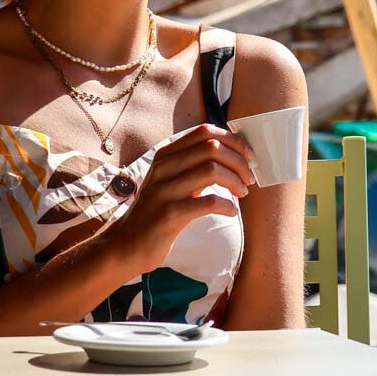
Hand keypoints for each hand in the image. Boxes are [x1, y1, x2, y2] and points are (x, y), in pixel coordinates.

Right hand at [110, 124, 254, 273]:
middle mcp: (164, 168)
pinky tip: (231, 212)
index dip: (232, 140)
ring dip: (235, 181)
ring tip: (242, 193)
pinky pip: (208, 202)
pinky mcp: (169, 215)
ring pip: (211, 170)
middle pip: (212, 147)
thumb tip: (233, 155)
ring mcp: (165, 190)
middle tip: (249, 178)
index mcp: (166, 155)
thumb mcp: (171, 181)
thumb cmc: (157, 211)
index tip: (248, 156)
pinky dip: (227, 205)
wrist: (127, 245)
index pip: (204, 131)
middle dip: (238, 161)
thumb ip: (194, 165)